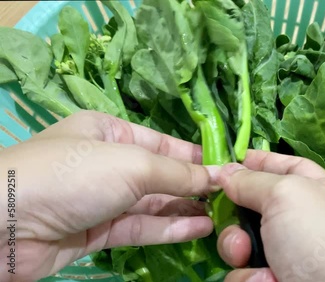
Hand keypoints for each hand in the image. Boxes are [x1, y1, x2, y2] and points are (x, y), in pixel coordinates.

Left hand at [0, 111, 215, 280]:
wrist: (7, 222)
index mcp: (109, 132)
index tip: (228, 169)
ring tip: (222, 215)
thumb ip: (177, 173)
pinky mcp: (97, 232)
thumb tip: (217, 176)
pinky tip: (200, 228)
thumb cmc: (75, 173)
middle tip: (230, 196)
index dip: (195, 156)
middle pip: (159, 174)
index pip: (162, 143)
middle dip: (193, 185)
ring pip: (152, 205)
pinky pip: (140, 228)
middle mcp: (106, 163)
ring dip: (185, 209)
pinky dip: (169, 228)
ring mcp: (101, 200)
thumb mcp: (133, 164)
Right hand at [213, 152, 324, 281]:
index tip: (233, 159)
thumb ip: (255, 181)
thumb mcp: (290, 196)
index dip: (262, 162)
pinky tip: (267, 281)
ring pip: (247, 246)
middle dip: (237, 214)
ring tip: (244, 256)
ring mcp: (294, 260)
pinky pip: (250, 276)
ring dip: (237, 249)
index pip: (288, 169)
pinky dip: (251, 279)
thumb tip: (228, 170)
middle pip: (258, 210)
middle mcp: (306, 226)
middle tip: (229, 218)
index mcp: (320, 193)